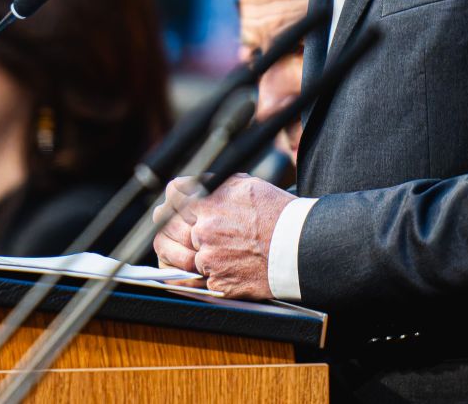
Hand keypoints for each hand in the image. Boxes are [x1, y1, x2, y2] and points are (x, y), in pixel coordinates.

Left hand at [155, 175, 290, 299]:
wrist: (300, 248)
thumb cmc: (279, 215)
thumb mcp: (246, 185)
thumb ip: (214, 185)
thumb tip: (191, 186)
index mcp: (210, 202)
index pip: (174, 195)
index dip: (172, 199)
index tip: (172, 204)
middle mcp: (205, 229)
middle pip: (167, 227)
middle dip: (168, 227)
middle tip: (170, 229)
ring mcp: (209, 258)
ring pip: (177, 255)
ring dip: (177, 252)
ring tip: (183, 251)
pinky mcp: (217, 282)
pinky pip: (192, 280)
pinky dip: (194, 276)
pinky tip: (201, 270)